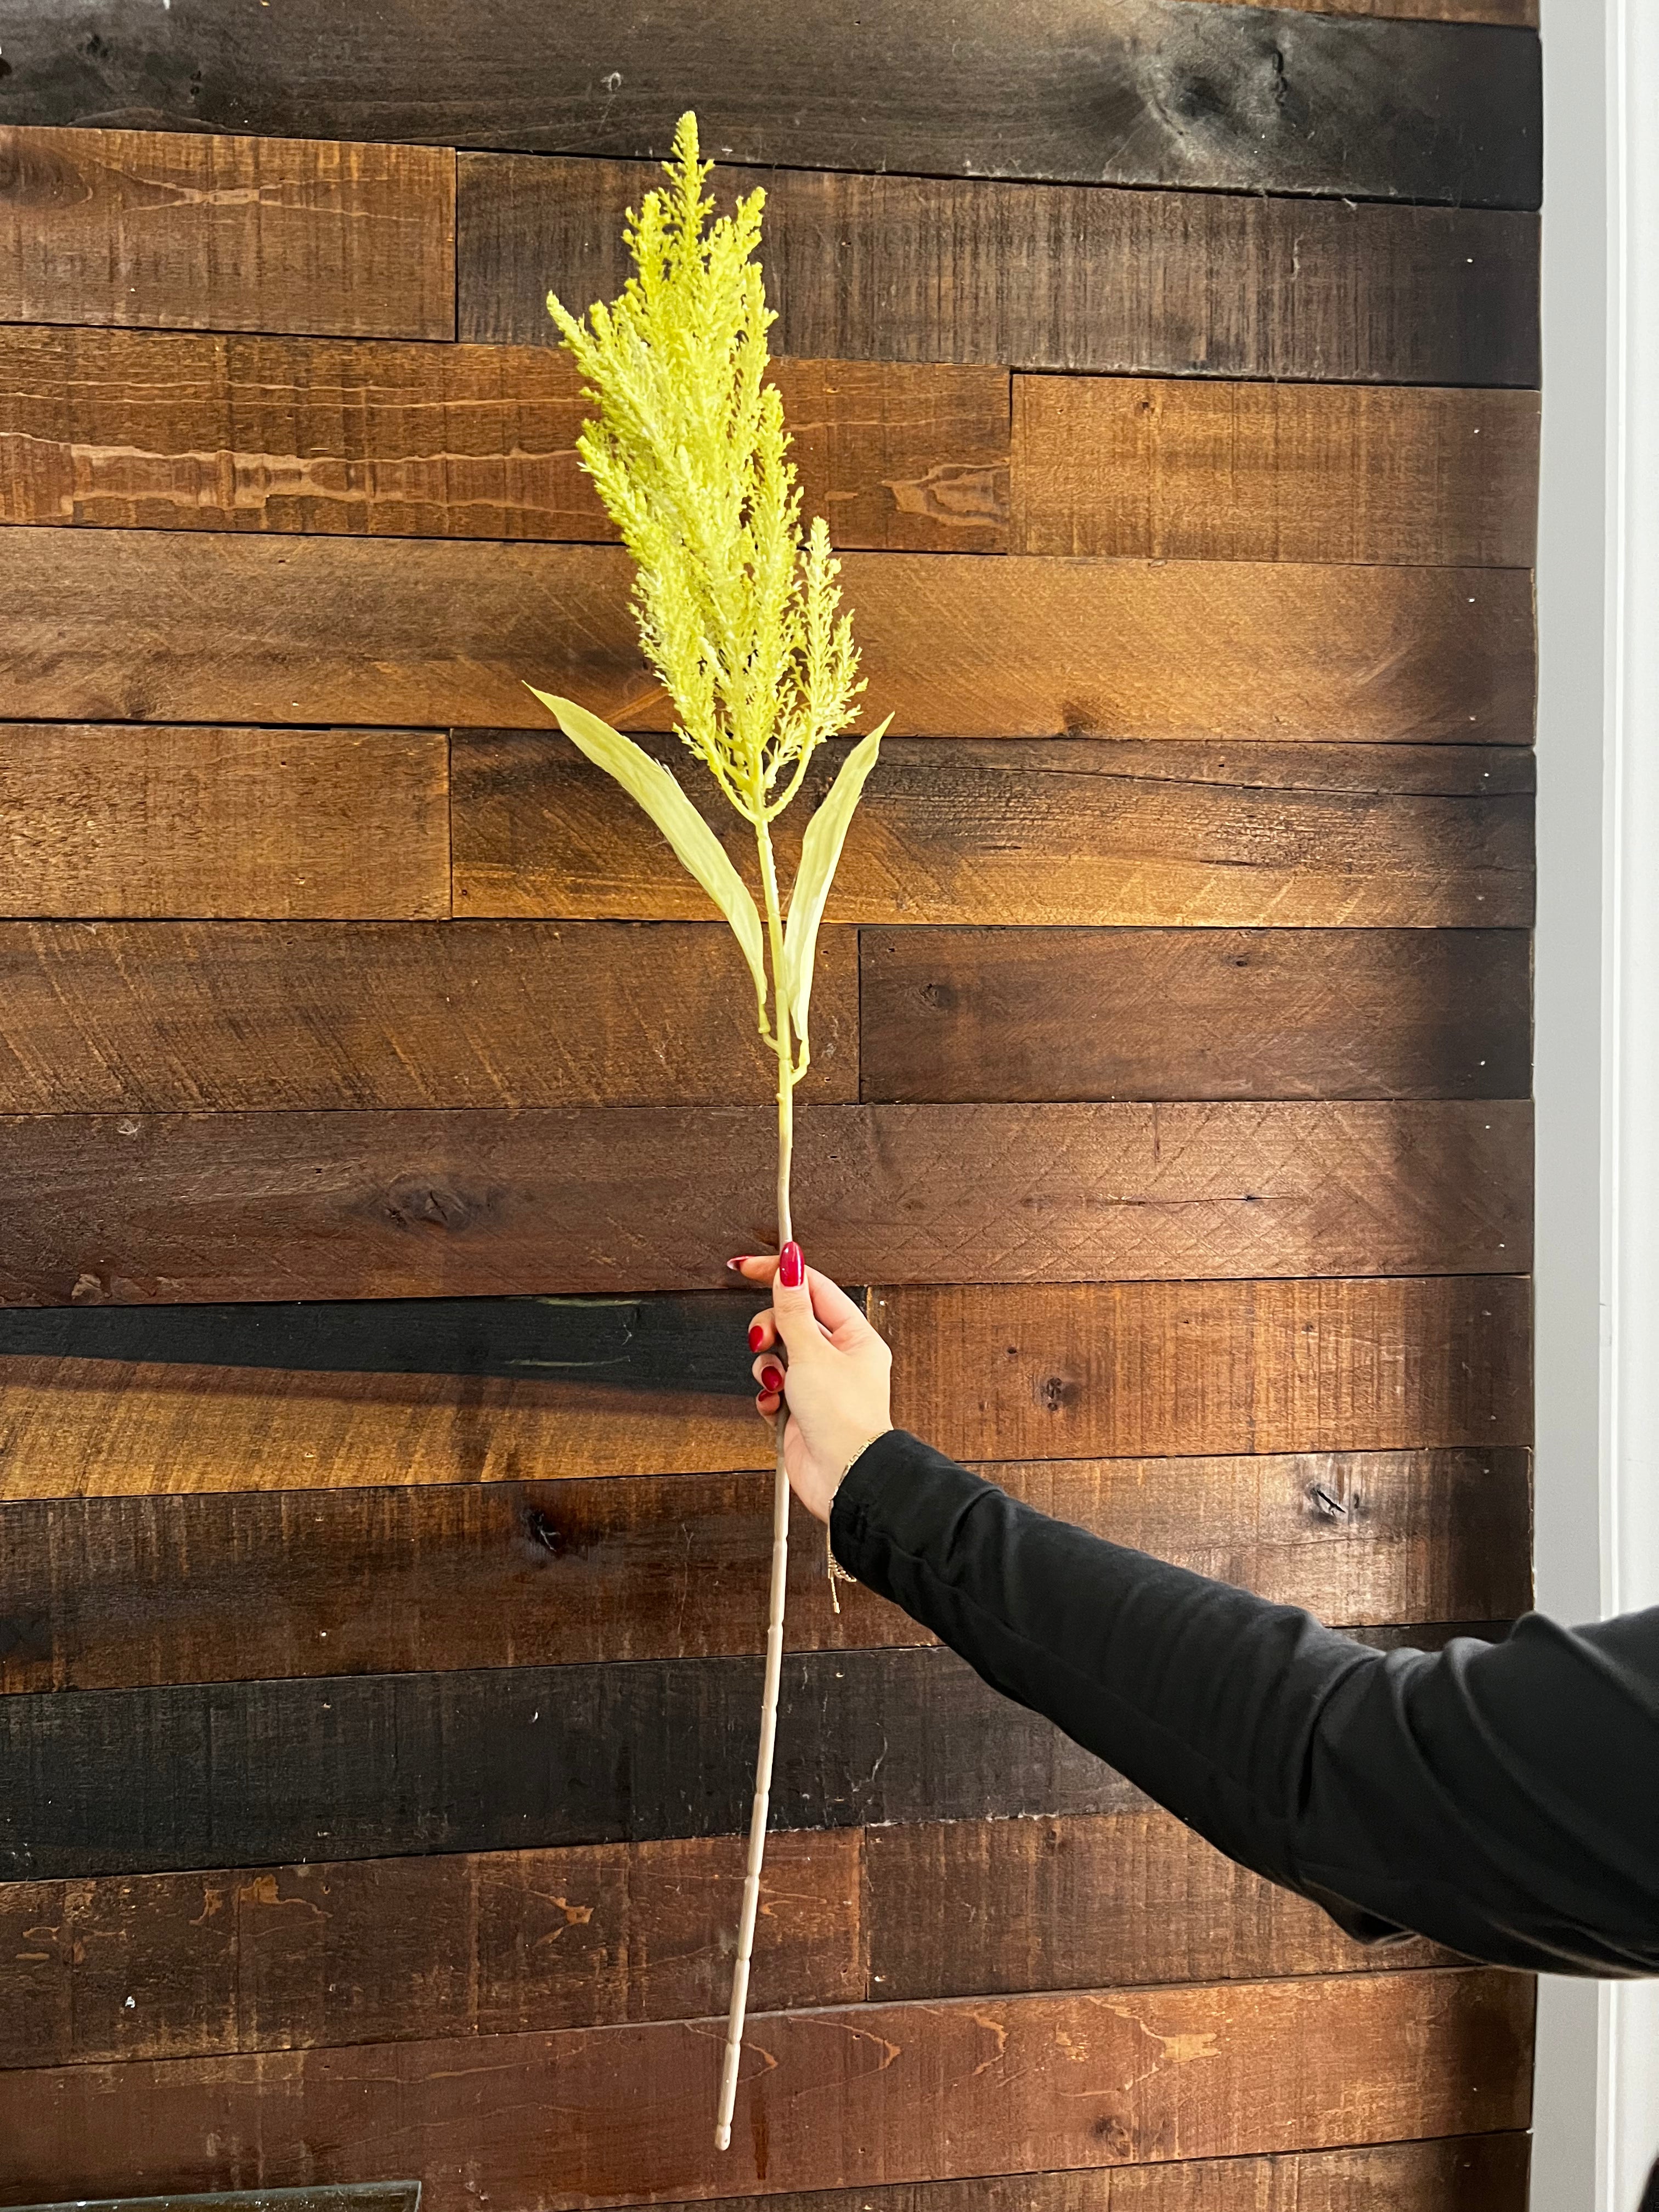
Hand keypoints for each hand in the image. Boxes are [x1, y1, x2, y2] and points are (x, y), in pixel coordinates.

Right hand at [732, 1244, 892, 1521]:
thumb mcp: (812, 1353)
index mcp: (854, 1336)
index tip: (747, 1266)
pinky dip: (767, 1395)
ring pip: (776, 1356)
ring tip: (777, 1383)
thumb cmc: (844, 1420)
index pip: (812, 1289)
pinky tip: (776, 1405)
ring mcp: (818, 1385)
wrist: (842, 1477)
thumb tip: (789, 1265)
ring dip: (767, 1367)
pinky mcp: (800, 1410)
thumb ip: (792, 1308)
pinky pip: (772, 1388)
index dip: (780, 1275)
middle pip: (790, 1321)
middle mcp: (838, 1358)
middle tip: (764, 1341)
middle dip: (770, 1330)